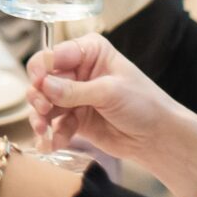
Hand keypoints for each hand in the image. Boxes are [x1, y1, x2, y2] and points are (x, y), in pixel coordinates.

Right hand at [26, 32, 196, 175]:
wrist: (158, 137)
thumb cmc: (143, 104)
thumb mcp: (109, 92)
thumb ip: (74, 90)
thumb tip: (43, 86)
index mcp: (88, 51)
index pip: (54, 55)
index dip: (41, 68)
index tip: (38, 84)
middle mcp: (77, 70)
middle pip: (43, 79)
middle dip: (39, 96)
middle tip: (43, 110)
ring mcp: (74, 95)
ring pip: (44, 103)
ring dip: (41, 117)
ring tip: (43, 130)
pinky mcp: (75, 119)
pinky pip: (54, 124)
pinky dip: (52, 134)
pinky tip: (54, 144)